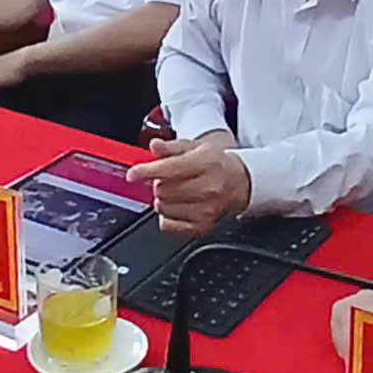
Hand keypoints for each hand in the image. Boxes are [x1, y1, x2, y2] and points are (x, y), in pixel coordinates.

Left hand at [128, 135, 249, 233]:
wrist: (239, 182)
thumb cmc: (215, 163)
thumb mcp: (194, 146)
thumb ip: (171, 147)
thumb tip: (155, 146)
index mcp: (206, 163)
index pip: (169, 168)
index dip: (146, 171)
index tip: (133, 174)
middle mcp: (209, 187)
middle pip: (163, 190)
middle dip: (157, 183)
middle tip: (167, 179)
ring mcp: (207, 209)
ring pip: (163, 208)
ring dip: (161, 199)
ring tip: (173, 192)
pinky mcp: (203, 226)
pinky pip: (168, 225)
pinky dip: (166, 216)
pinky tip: (176, 206)